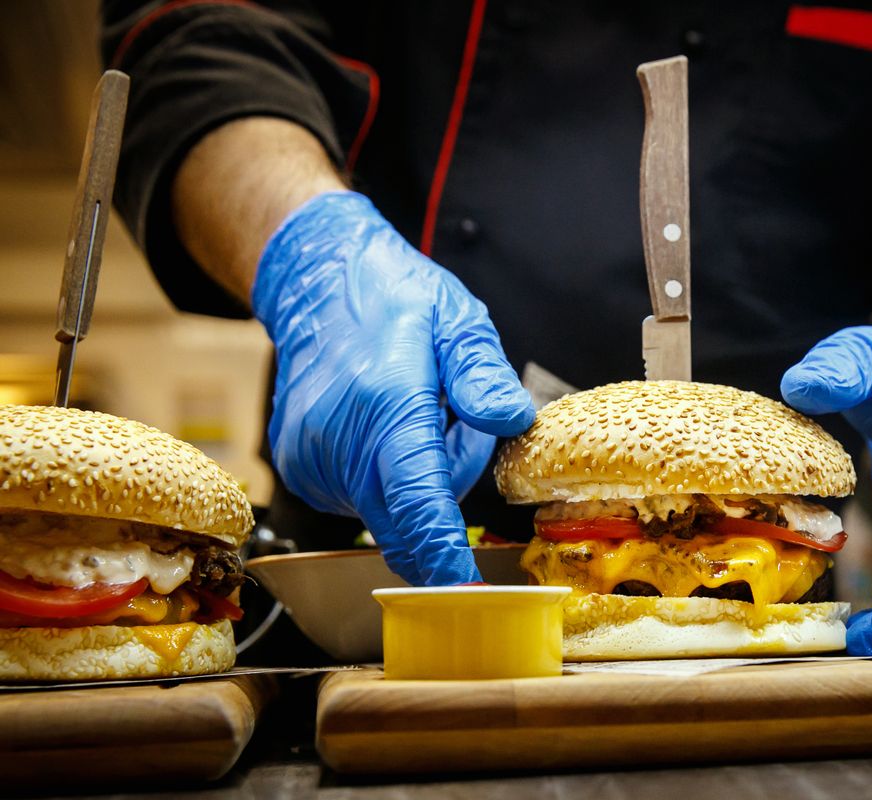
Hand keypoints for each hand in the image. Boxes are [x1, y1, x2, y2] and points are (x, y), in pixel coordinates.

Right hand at [252, 192, 534, 583]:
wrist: (318, 286)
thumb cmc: (392, 299)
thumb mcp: (457, 319)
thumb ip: (482, 375)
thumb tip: (510, 420)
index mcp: (386, 404)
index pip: (417, 502)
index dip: (443, 556)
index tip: (467, 592)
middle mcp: (339, 442)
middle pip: (406, 521)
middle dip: (443, 495)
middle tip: (450, 421)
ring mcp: (311, 461)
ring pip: (387, 513)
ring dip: (416, 482)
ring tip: (414, 413)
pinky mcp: (300, 471)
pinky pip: (361, 501)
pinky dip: (385, 478)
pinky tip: (384, 427)